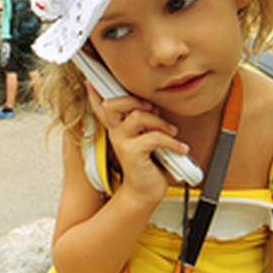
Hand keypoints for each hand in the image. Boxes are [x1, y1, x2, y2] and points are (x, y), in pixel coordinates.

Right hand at [85, 82, 187, 201]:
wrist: (145, 191)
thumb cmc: (148, 163)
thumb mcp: (146, 137)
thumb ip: (146, 119)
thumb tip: (152, 104)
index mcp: (117, 127)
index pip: (101, 106)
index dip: (95, 92)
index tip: (91, 81)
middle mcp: (115, 133)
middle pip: (111, 104)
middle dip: (133, 100)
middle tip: (150, 107)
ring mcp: (122, 142)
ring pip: (138, 116)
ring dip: (160, 122)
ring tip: (172, 132)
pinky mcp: (132, 153)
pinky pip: (154, 137)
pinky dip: (172, 142)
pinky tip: (180, 147)